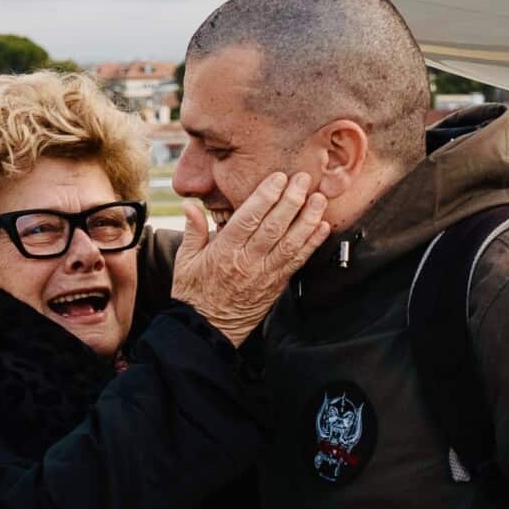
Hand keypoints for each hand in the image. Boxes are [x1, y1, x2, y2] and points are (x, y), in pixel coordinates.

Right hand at [172, 172, 329, 346]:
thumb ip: (193, 230)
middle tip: (304, 179)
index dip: (265, 196)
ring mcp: (265, 274)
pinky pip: (297, 261)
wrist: (208, 330)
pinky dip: (312, 244)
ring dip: (308, 220)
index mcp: (224, 251)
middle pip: (274, 227)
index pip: (248, 219)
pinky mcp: (277, 285)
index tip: (278, 177)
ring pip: (291, 243)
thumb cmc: (194, 293)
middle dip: (291, 200)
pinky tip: (323, 227)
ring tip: (319, 199)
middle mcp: (247, 262)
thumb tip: (190, 203)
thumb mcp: (185, 260)